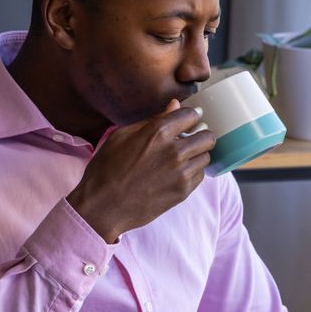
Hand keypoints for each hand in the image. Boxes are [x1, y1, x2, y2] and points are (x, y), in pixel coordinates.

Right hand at [66, 100, 215, 242]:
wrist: (103, 206)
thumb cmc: (106, 169)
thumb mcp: (122, 136)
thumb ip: (152, 120)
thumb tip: (174, 105)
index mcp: (158, 132)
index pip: (191, 115)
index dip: (190, 116)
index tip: (187, 121)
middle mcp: (174, 151)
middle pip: (208, 136)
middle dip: (200, 135)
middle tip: (189, 140)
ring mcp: (180, 173)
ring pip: (206, 156)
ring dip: (197, 155)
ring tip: (182, 158)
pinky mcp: (182, 191)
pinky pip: (200, 175)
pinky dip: (193, 172)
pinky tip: (177, 173)